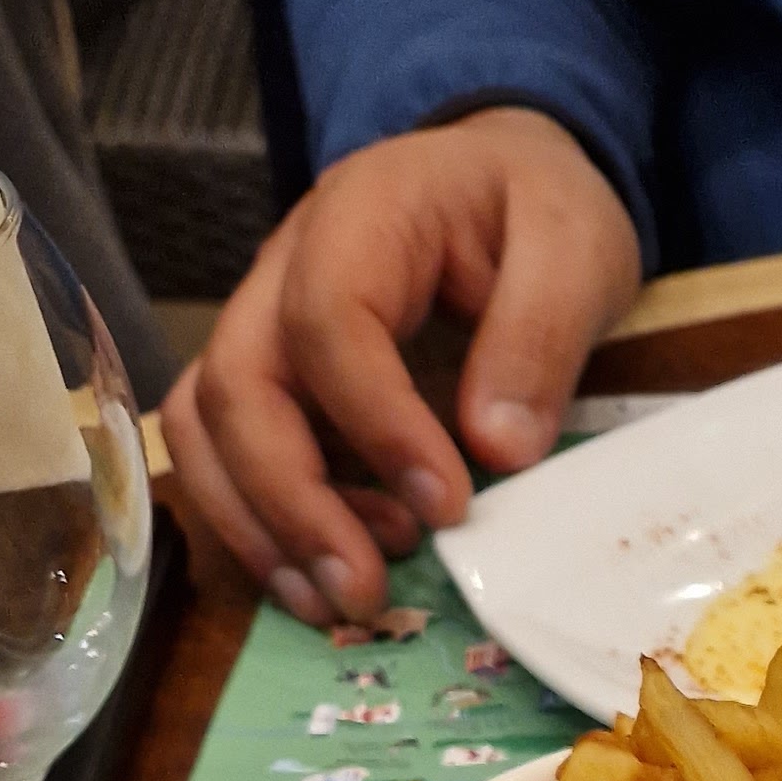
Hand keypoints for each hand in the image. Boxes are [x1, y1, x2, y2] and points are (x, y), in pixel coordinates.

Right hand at [161, 105, 641, 620]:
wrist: (505, 183)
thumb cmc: (538, 208)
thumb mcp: (576, 247)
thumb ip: (541, 334)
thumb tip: (496, 449)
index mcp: (363, 213)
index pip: (328, 318)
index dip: (375, 422)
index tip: (447, 505)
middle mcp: (284, 266)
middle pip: (234, 381)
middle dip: (288, 499)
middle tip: (362, 589)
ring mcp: (266, 323)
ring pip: (205, 425)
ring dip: (258, 524)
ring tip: (341, 597)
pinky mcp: (274, 377)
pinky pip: (228, 452)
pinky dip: (263, 522)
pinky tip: (333, 569)